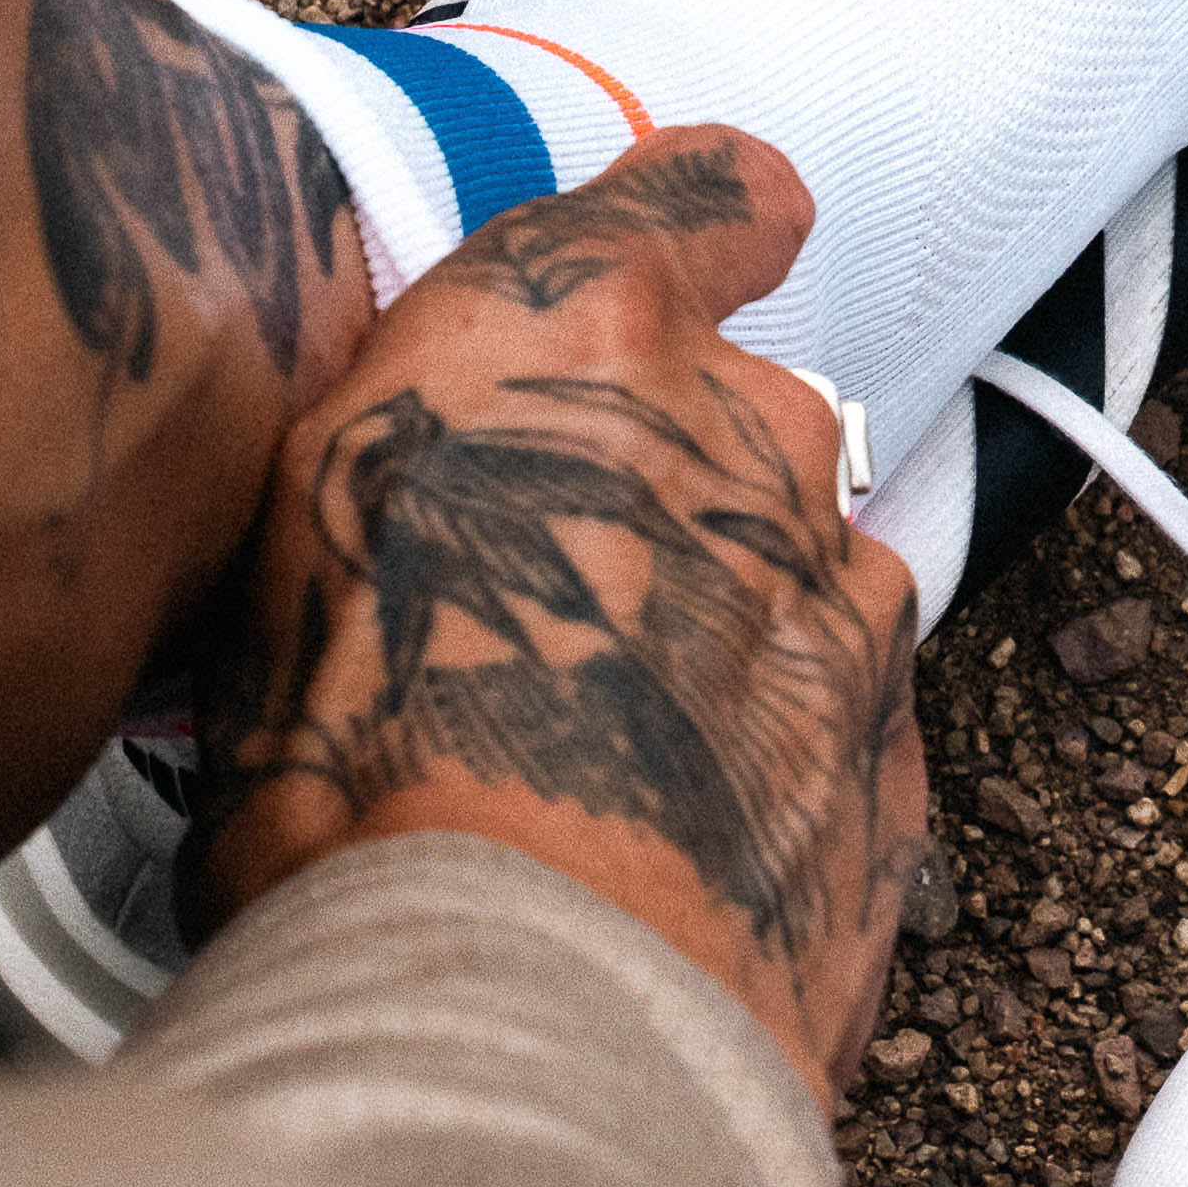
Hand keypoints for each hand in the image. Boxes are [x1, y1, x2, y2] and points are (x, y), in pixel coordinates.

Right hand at [189, 132, 932, 1103]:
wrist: (517, 987)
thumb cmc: (348, 766)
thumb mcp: (292, 556)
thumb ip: (409, 480)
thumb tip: (405, 525)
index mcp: (579, 336)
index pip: (699, 198)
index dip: (713, 220)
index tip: (723, 231)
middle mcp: (742, 434)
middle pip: (743, 415)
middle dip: (673, 488)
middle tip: (553, 608)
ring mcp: (841, 593)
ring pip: (800, 570)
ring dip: (728, 632)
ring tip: (600, 756)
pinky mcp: (895, 749)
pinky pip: (841, 717)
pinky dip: (775, 762)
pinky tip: (673, 844)